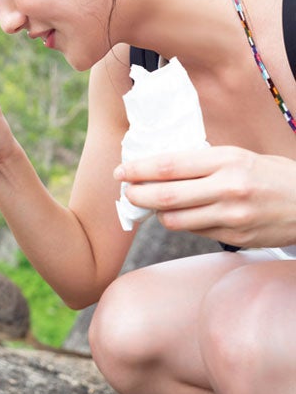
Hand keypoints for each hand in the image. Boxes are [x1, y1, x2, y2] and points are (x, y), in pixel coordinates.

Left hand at [114, 146, 295, 247]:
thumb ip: (203, 163)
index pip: (170, 165)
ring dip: (157, 214)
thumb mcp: (239, 156)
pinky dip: (182, 224)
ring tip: (152, 205)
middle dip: (138, 195)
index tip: (121, 171)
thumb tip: (161, 169)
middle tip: (126, 192)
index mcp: (226, 160)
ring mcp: (232, 216)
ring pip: (176, 220)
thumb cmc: (271, 174)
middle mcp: (228, 188)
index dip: (139, 170)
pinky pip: (196, 232)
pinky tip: (181, 215)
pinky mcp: (237, 237)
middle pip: (166, 196)